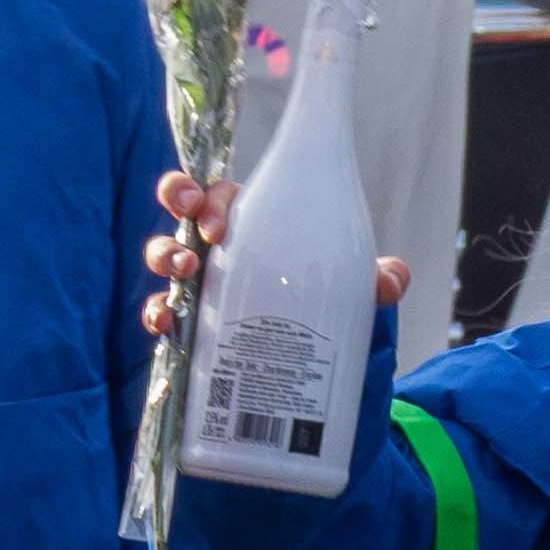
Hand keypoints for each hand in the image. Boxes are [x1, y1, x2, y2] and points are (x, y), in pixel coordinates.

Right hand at [147, 173, 410, 334]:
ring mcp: (201, 280)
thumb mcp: (356, 286)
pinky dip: (157, 313)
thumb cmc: (329, 298)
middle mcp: (220, 245)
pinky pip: (163, 310)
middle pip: (181, 213)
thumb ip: (380, 279)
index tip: (216, 223)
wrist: (318, 356)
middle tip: (200, 238)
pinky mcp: (194, 319)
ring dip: (165, 258)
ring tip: (185, 275)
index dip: (206, 196)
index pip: (218, 193)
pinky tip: (164, 323)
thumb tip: (392, 280)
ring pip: (165, 256)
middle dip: (178, 212)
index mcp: (253, 222)